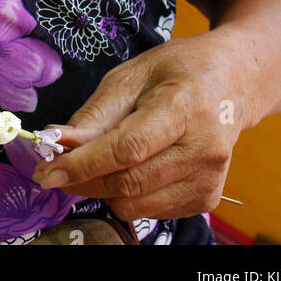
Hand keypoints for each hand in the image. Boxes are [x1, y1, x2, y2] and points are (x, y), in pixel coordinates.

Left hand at [32, 33, 245, 221]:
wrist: (233, 82)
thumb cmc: (179, 71)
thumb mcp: (133, 73)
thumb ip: (97, 112)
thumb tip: (58, 141)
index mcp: (185, 106)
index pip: (128, 148)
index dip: (83, 164)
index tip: (46, 171)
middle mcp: (204, 147)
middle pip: (129, 181)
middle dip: (83, 179)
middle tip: (55, 167)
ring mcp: (210, 177)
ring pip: (135, 204)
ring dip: (102, 189)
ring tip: (96, 161)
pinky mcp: (208, 197)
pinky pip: (150, 210)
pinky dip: (128, 195)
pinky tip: (130, 167)